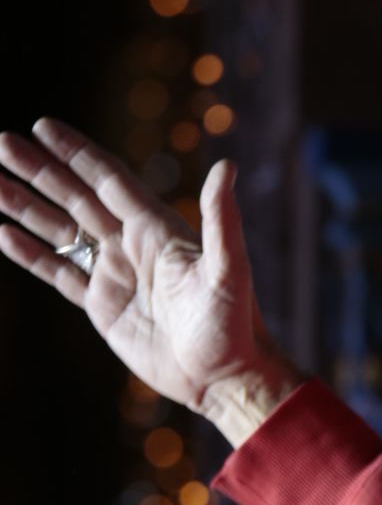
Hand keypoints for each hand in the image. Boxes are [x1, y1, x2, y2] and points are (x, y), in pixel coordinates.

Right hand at [0, 117, 303, 443]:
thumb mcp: (230, 270)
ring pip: (61, 230)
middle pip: (76, 197)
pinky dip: (32, 254)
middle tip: (1, 142)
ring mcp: (115, 274)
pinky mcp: (102, 306)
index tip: (42, 127)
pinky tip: (3, 234)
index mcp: (157, 229)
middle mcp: (132, 244)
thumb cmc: (234, 324)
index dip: (76, 153)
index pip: (108, 180)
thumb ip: (222, 219)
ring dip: (26, 207)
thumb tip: (228, 167)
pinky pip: (59, 273)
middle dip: (39, 170)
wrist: (223, 377)